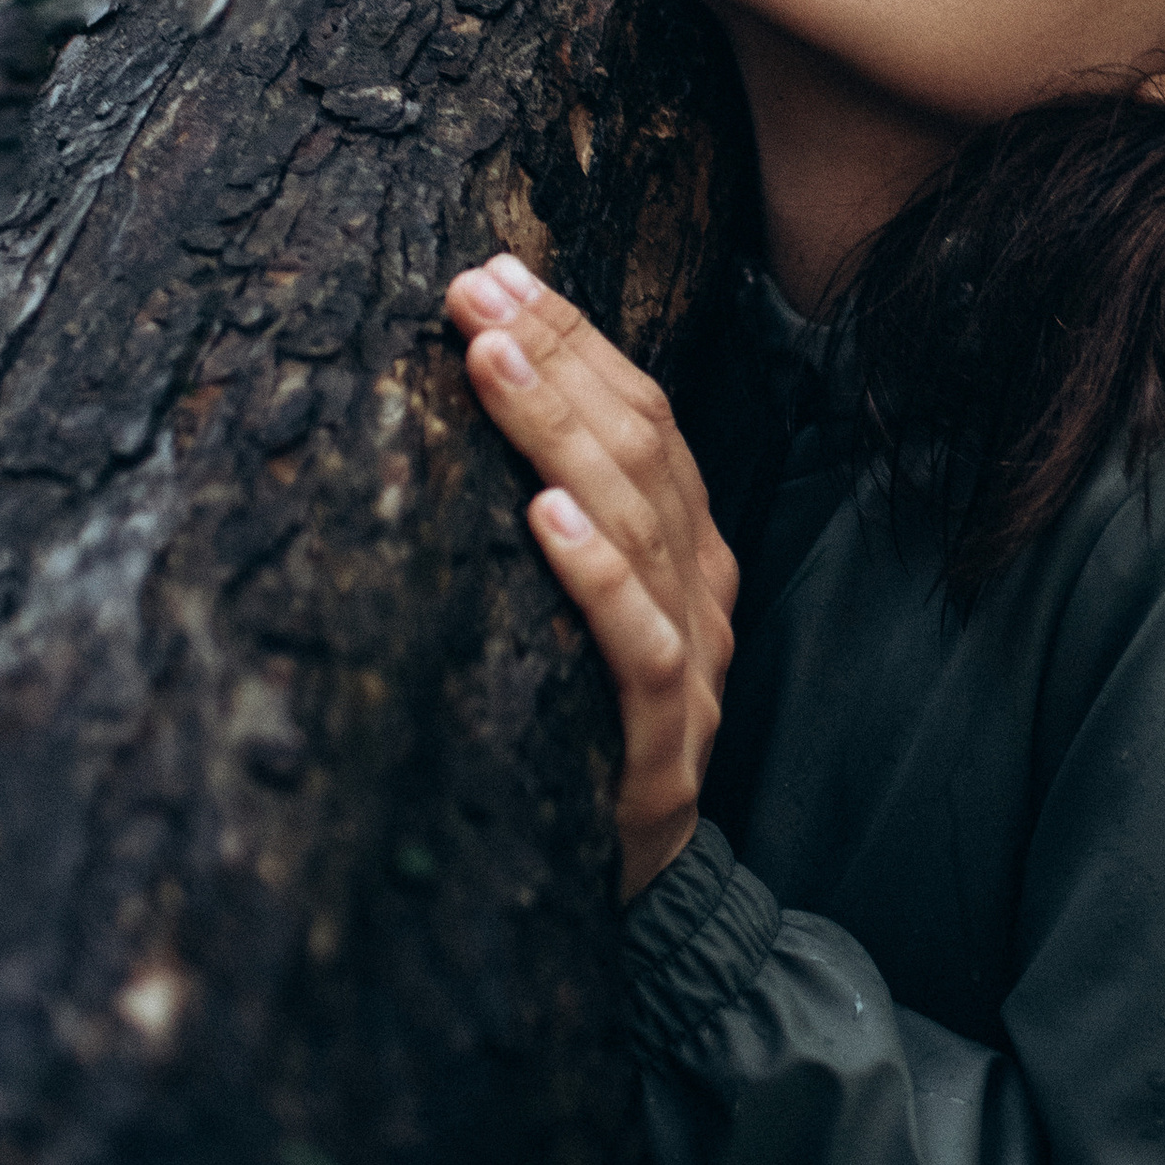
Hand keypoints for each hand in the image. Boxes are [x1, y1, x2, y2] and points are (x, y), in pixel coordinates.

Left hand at [443, 256, 737, 899]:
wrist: (639, 893)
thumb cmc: (574, 730)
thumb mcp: (564, 607)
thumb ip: (551, 513)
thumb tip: (465, 388)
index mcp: (684, 546)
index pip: (643, 412)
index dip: (572, 337)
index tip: (492, 271)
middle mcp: (699, 589)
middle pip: (643, 447)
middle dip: (555, 357)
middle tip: (472, 290)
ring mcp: (692, 665)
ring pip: (639, 524)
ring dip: (560, 433)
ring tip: (492, 362)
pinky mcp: (662, 746)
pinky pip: (636, 646)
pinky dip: (596, 573)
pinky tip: (545, 515)